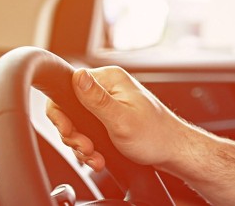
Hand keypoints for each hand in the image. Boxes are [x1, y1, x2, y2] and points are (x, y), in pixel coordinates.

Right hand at [45, 66, 198, 171]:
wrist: (173, 153)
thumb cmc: (155, 136)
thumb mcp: (121, 119)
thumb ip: (96, 99)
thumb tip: (77, 75)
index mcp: (110, 79)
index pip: (67, 87)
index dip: (61, 114)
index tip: (69, 132)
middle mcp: (108, 88)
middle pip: (69, 110)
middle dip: (74, 135)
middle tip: (87, 149)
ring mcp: (108, 104)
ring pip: (77, 125)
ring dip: (82, 146)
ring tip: (96, 158)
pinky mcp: (109, 119)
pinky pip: (88, 133)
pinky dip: (90, 149)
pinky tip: (99, 159)